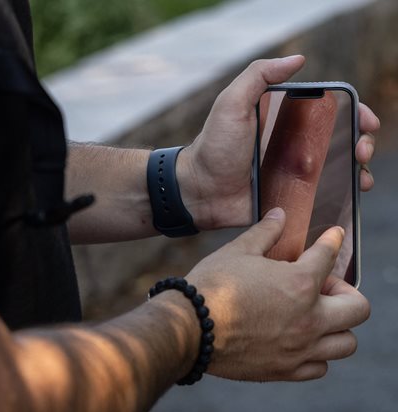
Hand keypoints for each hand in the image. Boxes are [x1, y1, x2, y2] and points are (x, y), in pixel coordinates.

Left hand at [177, 56, 380, 229]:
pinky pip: (319, 197)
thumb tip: (298, 59)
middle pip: (339, 142)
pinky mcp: (287, 198)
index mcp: (283, 122)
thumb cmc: (213, 147)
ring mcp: (291, 175)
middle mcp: (291, 147)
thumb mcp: (231, 103)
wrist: (198, 191)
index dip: (353, 115)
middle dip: (361, 143)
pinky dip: (340, 195)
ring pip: (336, 170)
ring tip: (360, 173)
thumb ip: (259, 75)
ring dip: (357, 169)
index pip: (327, 114)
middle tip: (362, 150)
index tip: (365, 120)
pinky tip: (351, 194)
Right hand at [185, 208, 369, 381]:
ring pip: (346, 343)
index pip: (330, 255)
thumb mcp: (237, 251)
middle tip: (322, 287)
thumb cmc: (211, 286)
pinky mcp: (285, 370)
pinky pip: (320, 367)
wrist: (188, 328)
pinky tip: (298, 341)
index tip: (333, 237)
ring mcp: (300, 348)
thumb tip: (279, 215)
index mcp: (300, 283)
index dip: (333, 240)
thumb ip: (265, 233)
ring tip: (314, 317)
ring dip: (337, 326)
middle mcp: (309, 318)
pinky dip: (317, 354)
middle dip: (345, 292)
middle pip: (358, 308)